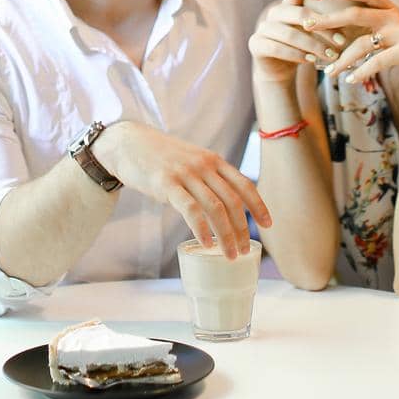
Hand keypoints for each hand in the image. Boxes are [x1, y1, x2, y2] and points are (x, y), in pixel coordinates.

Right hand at [94, 122, 270, 258]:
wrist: (130, 143)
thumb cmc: (162, 157)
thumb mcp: (192, 161)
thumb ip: (208, 178)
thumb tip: (224, 206)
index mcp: (213, 160)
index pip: (244, 184)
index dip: (258, 205)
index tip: (268, 224)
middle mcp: (204, 165)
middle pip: (232, 200)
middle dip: (242, 228)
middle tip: (245, 250)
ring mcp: (186, 173)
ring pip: (215, 207)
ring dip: (226, 235)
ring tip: (230, 255)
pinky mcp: (167, 183)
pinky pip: (190, 209)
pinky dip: (202, 229)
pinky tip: (207, 244)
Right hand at [248, 0, 349, 83]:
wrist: (278, 68)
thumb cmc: (302, 46)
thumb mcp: (314, 31)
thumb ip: (327, 21)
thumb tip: (357, 12)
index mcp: (288, 4)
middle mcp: (274, 13)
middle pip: (296, 13)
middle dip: (321, 27)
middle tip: (341, 41)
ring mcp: (263, 28)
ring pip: (289, 33)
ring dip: (313, 45)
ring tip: (331, 55)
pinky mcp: (256, 44)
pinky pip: (276, 48)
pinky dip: (296, 54)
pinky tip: (311, 61)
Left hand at [297, 0, 398, 93]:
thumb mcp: (390, 29)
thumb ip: (370, 22)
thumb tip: (336, 21)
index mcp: (389, 7)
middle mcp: (395, 16)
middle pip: (356, 13)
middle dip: (330, 19)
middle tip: (308, 24)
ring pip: (363, 43)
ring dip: (343, 59)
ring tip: (329, 71)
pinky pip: (377, 61)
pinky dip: (362, 71)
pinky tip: (350, 79)